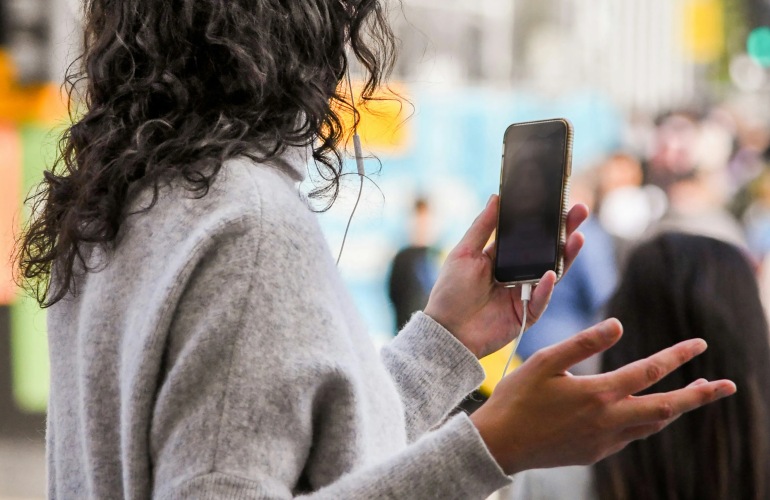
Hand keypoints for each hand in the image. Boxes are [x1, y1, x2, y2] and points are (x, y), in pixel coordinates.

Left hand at [424, 195, 588, 358]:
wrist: (447, 331)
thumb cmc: (451, 292)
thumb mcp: (464, 253)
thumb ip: (482, 227)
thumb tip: (496, 197)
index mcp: (502, 257)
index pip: (528, 234)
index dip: (543, 219)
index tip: (557, 200)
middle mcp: (517, 273)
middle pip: (547, 250)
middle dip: (564, 231)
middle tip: (579, 210)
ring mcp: (525, 293)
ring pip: (552, 272)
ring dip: (566, 255)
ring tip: (577, 237)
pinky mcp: (527, 314)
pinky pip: (541, 299)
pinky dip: (545, 287)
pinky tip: (550, 273)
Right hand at [470, 319, 736, 473]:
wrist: (500, 444)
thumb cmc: (517, 398)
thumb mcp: (544, 362)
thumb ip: (583, 343)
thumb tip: (619, 324)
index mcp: (598, 394)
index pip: (649, 371)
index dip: (677, 356)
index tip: (700, 344)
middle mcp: (608, 421)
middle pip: (667, 408)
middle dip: (699, 396)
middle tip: (726, 386)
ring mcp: (604, 441)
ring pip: (652, 424)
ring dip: (675, 408)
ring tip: (692, 396)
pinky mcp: (595, 453)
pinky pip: (631, 435)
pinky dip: (646, 420)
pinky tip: (643, 412)